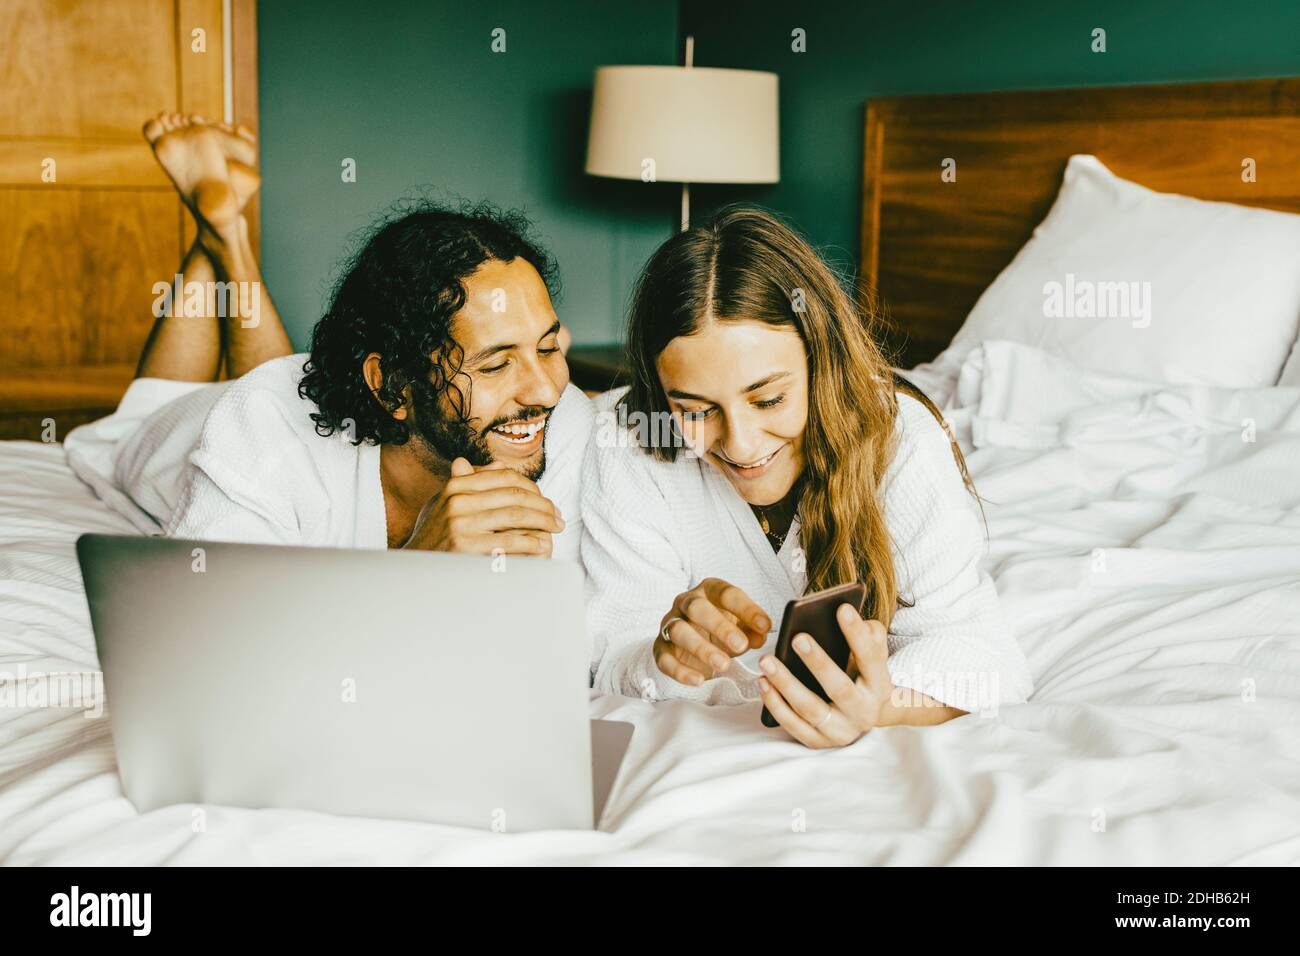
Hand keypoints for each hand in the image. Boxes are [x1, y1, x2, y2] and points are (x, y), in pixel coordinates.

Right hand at [402, 457, 563, 556]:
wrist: (414, 570)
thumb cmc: (435, 536)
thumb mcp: (446, 503)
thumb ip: (471, 483)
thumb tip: (500, 464)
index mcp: (455, 486)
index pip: (505, 477)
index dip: (532, 487)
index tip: (547, 500)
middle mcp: (457, 501)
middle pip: (515, 495)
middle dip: (543, 506)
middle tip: (558, 517)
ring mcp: (461, 524)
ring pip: (517, 516)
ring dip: (543, 522)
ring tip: (556, 529)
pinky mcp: (466, 548)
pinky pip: (509, 541)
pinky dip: (531, 542)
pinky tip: (542, 545)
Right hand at [653, 578, 770, 685]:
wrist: (692, 643)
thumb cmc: (721, 629)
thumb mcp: (741, 627)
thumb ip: (752, 630)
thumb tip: (761, 635)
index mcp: (708, 591)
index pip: (726, 594)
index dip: (746, 609)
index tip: (764, 626)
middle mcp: (686, 603)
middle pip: (697, 608)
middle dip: (720, 626)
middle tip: (741, 645)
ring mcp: (670, 624)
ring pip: (679, 631)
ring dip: (701, 648)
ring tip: (724, 665)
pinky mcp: (660, 648)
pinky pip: (665, 658)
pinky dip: (680, 671)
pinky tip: (699, 680)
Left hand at [757, 603, 892, 747]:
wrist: (866, 718)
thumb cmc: (863, 676)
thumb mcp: (873, 657)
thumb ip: (868, 634)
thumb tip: (847, 613)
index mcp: (879, 685)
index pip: (871, 657)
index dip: (857, 634)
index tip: (842, 608)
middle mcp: (863, 712)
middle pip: (840, 688)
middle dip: (818, 662)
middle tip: (797, 637)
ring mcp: (841, 731)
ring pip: (811, 709)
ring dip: (786, 684)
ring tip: (767, 660)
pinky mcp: (819, 742)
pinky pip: (793, 726)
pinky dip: (776, 705)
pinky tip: (763, 682)